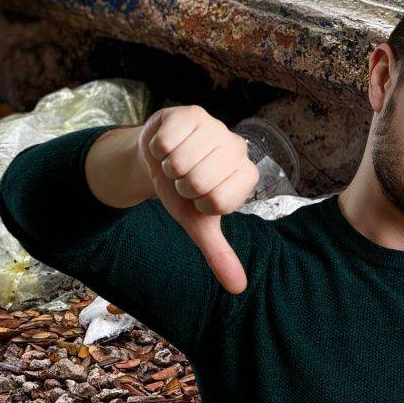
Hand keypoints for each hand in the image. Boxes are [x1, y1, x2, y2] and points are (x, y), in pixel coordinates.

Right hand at [137, 105, 259, 293]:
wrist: (158, 159)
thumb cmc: (183, 191)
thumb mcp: (198, 223)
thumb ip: (219, 254)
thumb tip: (238, 289)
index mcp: (246, 175)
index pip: (218, 201)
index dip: (199, 203)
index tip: (199, 197)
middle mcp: (236, 147)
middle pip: (198, 181)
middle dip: (181, 186)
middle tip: (184, 178)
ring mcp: (215, 126)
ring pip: (179, 161)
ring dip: (168, 168)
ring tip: (175, 163)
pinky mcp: (190, 113)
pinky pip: (165, 143)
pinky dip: (157, 150)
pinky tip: (166, 146)